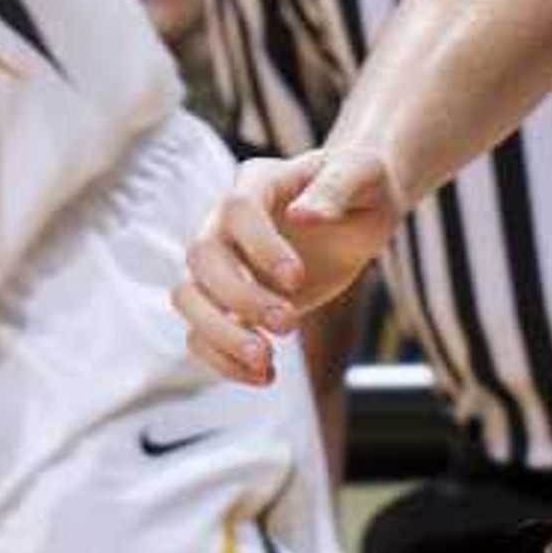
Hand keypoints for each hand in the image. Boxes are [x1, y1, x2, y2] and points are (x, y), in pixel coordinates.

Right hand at [173, 146, 402, 386]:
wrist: (357, 210)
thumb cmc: (362, 183)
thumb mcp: (362, 175)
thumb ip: (335, 190)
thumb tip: (302, 216)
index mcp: (258, 183)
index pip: (237, 210)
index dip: (260, 247)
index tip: (298, 278)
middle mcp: (227, 223)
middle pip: (201, 258)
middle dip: (240, 296)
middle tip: (289, 323)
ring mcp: (224, 262)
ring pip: (189, 298)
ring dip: (220, 334)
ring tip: (266, 363)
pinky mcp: (233, 299)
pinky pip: (202, 332)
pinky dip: (222, 359)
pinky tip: (265, 376)